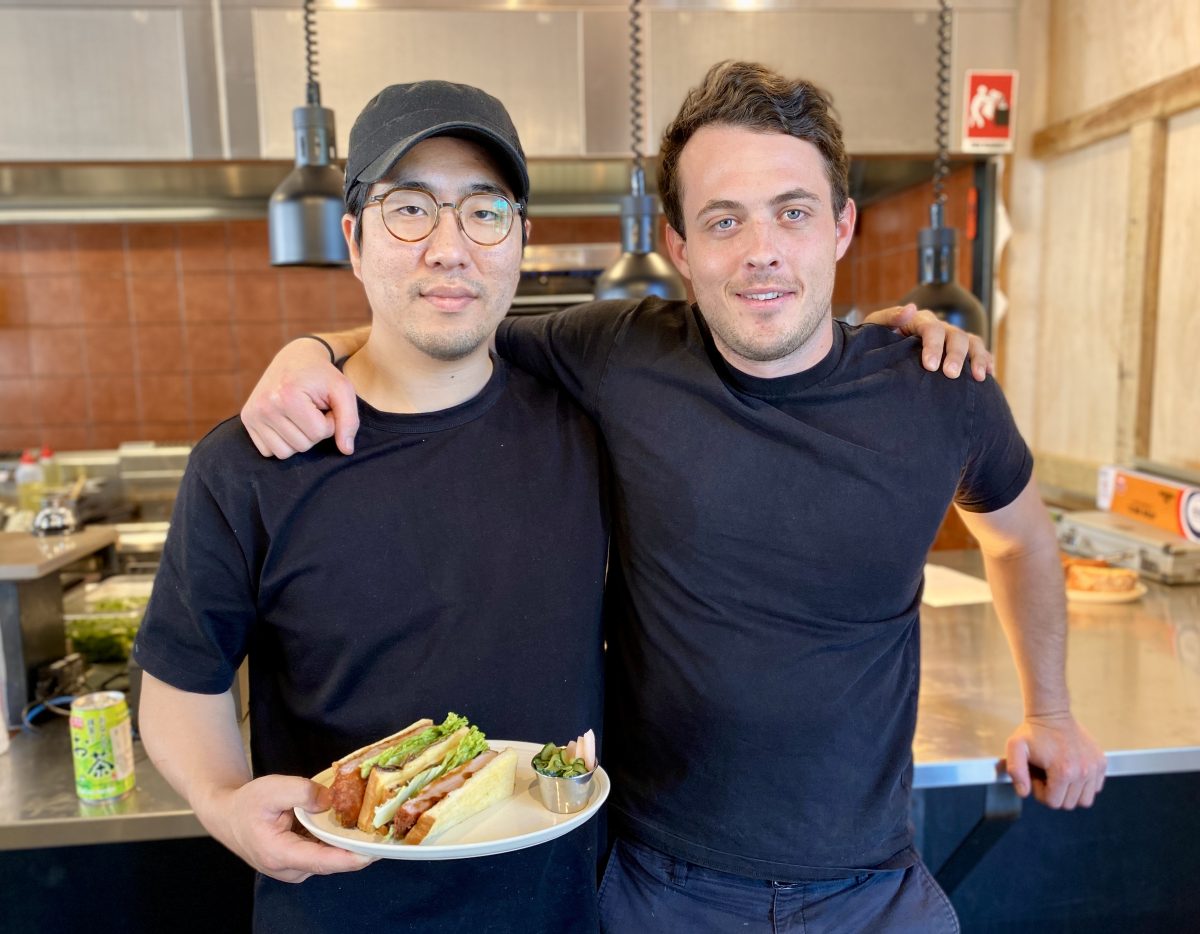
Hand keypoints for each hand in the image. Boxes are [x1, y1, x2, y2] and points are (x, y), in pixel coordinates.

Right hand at [197, 774, 373, 882]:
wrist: (227, 815)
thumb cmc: (248, 803)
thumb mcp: (273, 787)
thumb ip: (304, 792)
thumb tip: (331, 800)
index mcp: (279, 854)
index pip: (321, 861)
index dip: (350, 859)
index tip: (374, 854)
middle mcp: (288, 869)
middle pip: (330, 862)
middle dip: (357, 849)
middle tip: (385, 833)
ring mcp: (294, 869)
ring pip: (329, 859)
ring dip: (348, 845)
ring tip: (375, 829)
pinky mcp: (299, 863)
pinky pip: (324, 854)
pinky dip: (337, 843)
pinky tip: (354, 828)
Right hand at [241, 338, 358, 457]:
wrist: (295, 357)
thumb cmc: (322, 375)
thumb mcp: (343, 390)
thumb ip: (349, 420)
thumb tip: (346, 451)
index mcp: (287, 396)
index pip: (319, 434)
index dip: (330, 423)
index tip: (326, 407)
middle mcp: (265, 406)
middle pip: (302, 446)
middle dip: (314, 431)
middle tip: (313, 410)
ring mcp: (252, 414)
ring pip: (285, 453)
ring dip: (299, 439)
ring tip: (301, 416)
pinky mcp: (247, 419)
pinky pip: (269, 451)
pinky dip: (282, 442)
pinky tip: (288, 422)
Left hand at [863, 303, 992, 379]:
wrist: (878, 353)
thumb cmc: (876, 340)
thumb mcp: (874, 327)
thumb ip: (889, 317)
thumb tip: (911, 308)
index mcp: (919, 320)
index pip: (931, 328)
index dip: (933, 346)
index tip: (930, 366)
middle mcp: (939, 327)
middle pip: (955, 335)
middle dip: (955, 355)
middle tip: (951, 375)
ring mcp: (951, 338)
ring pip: (971, 342)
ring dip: (977, 358)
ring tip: (977, 377)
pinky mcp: (960, 351)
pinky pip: (979, 352)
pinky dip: (985, 361)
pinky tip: (987, 375)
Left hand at [1002, 713, 1106, 808]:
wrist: (1052, 714)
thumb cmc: (1033, 732)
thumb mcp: (1015, 748)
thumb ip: (1016, 772)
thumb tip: (1024, 793)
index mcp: (1063, 771)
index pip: (1053, 802)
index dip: (1041, 792)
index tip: (1037, 776)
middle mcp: (1083, 772)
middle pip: (1068, 804)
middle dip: (1055, 793)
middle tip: (1047, 774)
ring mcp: (1095, 768)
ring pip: (1084, 800)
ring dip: (1070, 792)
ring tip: (1059, 775)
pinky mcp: (1101, 763)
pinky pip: (1095, 788)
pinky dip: (1083, 786)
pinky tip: (1072, 771)